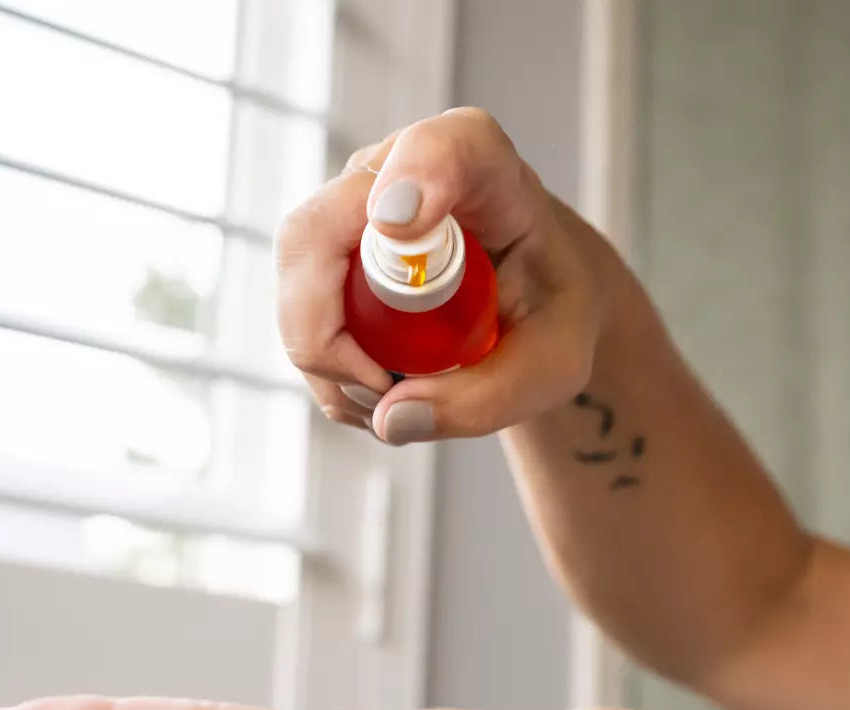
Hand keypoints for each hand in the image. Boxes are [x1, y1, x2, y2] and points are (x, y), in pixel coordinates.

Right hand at [276, 107, 606, 443]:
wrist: (534, 303)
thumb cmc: (552, 317)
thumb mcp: (552, 368)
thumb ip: (488, 398)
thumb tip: (389, 419)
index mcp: (488, 173)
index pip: (448, 151)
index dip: (414, 176)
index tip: (397, 221)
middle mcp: (402, 173)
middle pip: (318, 233)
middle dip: (328, 333)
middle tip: (384, 390)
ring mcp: (352, 212)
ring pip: (297, 286)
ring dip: (333, 364)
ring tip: (401, 392)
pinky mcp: (326, 255)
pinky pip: (297, 319)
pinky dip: (330, 373)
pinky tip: (382, 384)